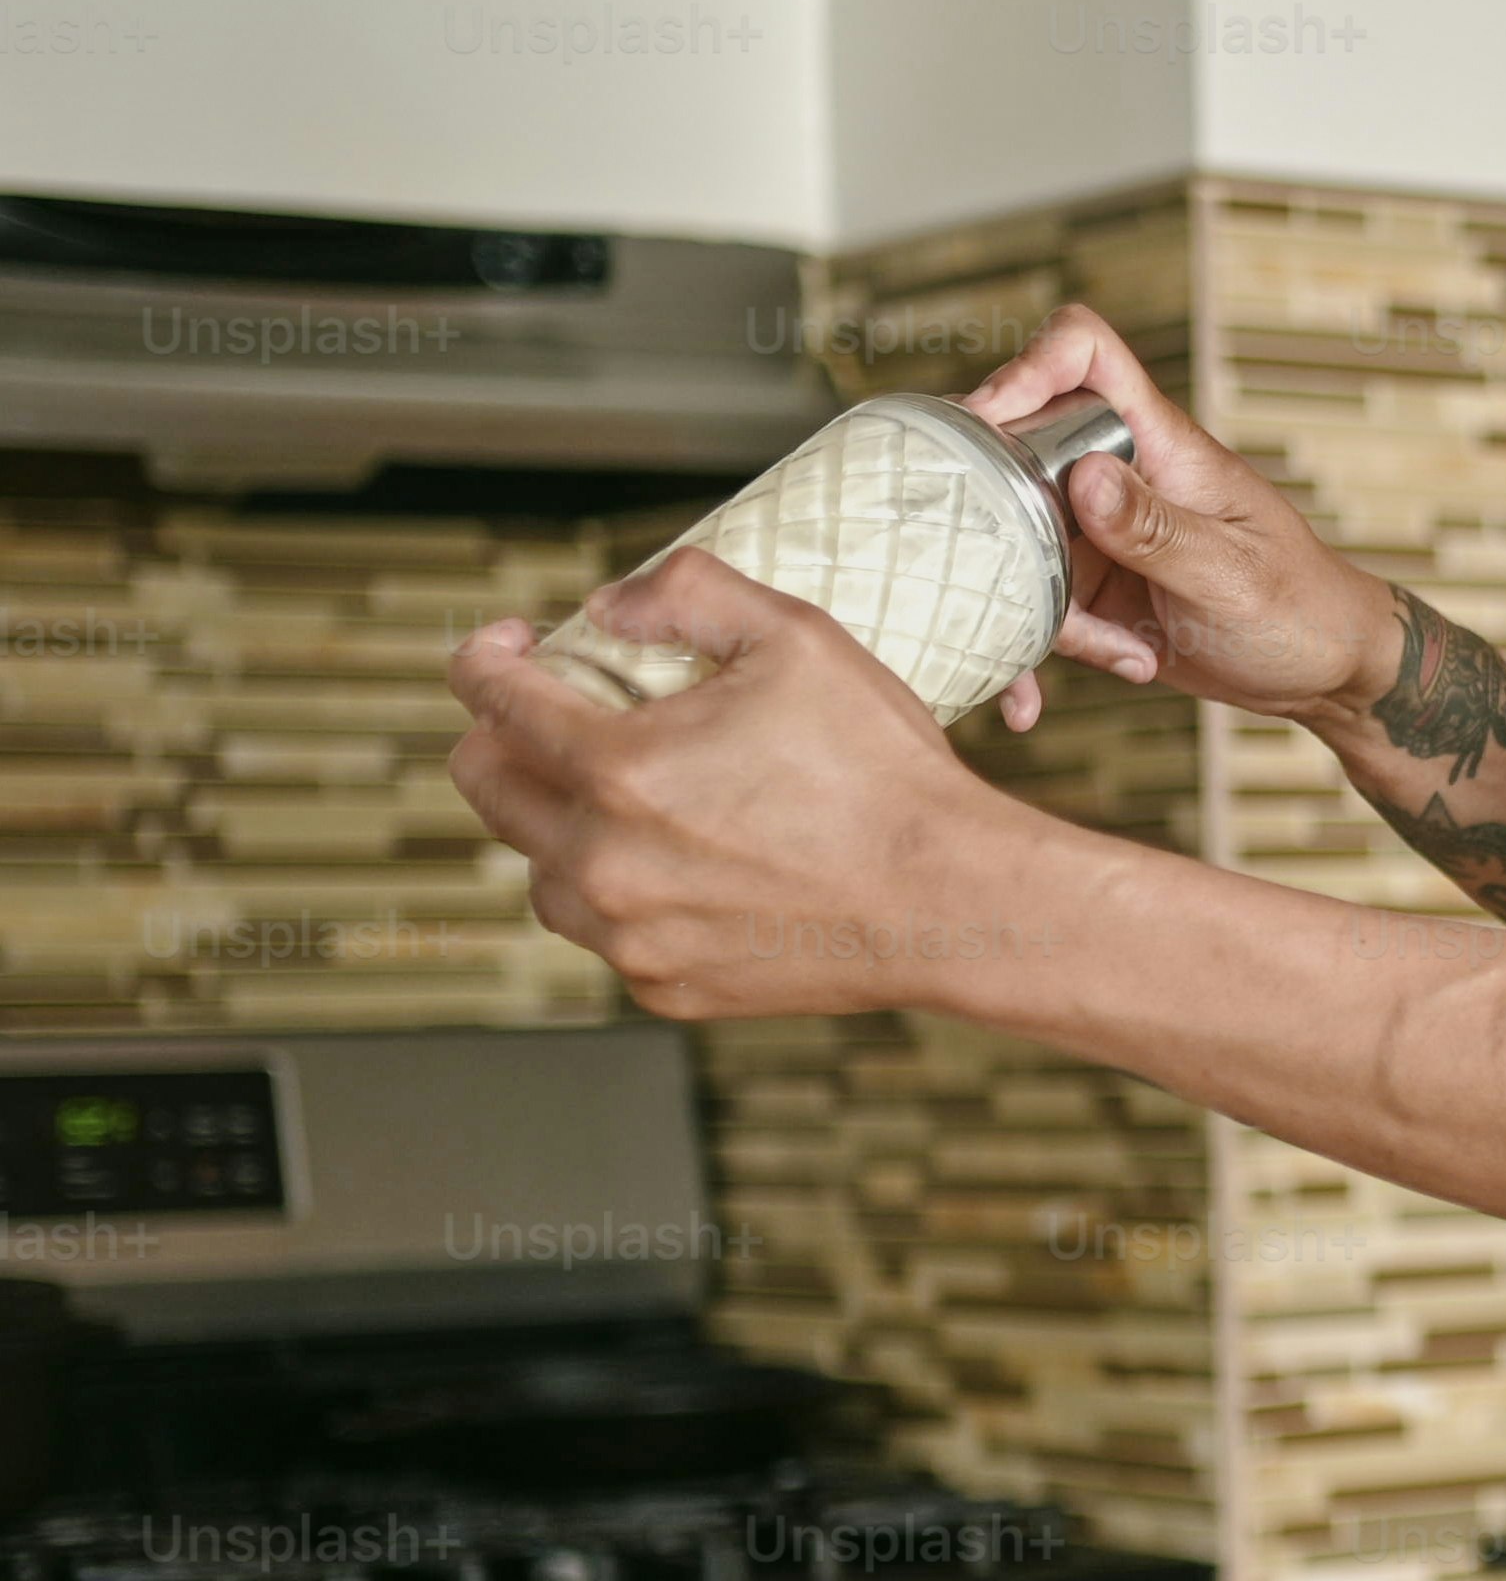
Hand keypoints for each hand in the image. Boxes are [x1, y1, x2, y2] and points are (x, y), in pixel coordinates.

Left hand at [445, 548, 1047, 1017]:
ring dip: (559, 823)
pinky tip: (683, 861)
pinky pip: (605, 934)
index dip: (484, 655)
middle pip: (486, 788)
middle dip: (500, 734)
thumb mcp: (795, 637)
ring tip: (624, 797)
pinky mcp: (665, 987)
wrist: (946, 900)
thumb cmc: (882, 773)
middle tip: (550, 714)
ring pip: (538, 871)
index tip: (509, 645)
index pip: (490, 699)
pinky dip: (621, 893)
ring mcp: (629, 935)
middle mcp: (603, 862)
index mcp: (618, 769)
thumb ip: (685, 593)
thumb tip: (611, 605)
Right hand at [962, 306, 1403, 731]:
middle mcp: (1119, 475)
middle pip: (1019, 452)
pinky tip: (1029, 705)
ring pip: (1015, 545)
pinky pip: (1031, 607)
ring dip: (1034, 615)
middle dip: (999, 523)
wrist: (1322, 672)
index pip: (1086, 354)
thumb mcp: (1230, 574)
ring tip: (1120, 656)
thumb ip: (1155, 528)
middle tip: (1018, 586)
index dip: (1030, 366)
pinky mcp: (1087, 588)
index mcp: (1162, 444)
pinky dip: (1027, 656)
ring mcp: (1097, 533)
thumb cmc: (1300, 608)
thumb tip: (1084, 475)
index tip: (986, 424)